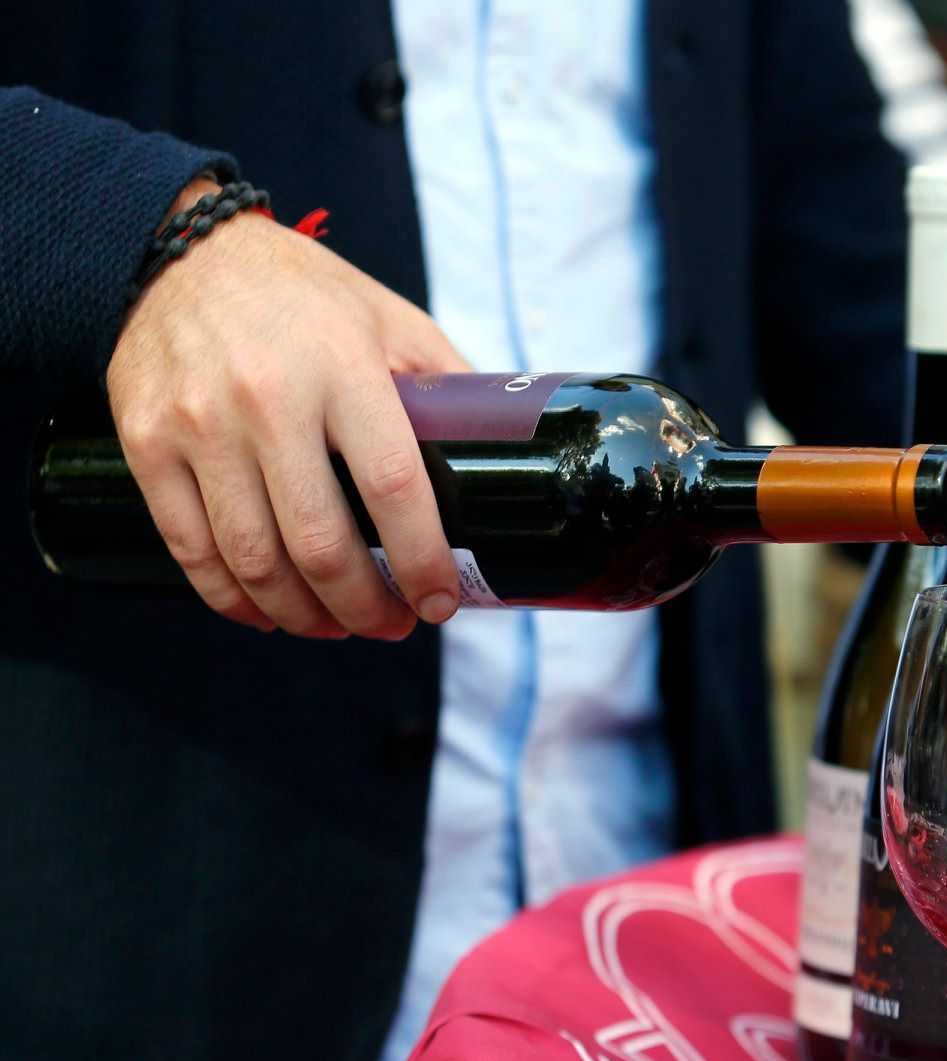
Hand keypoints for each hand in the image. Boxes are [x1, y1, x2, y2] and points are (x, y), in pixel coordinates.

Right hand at [106, 179, 470, 637]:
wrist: (172, 250)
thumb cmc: (300, 293)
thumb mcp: (389, 317)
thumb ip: (443, 384)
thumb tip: (504, 452)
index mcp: (343, 367)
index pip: (392, 487)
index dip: (421, 559)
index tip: (439, 602)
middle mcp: (266, 399)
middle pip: (321, 543)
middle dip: (365, 606)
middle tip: (391, 625)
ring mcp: (197, 425)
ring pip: (254, 559)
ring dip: (302, 615)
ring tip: (335, 627)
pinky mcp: (144, 444)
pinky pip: (189, 548)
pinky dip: (230, 599)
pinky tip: (265, 613)